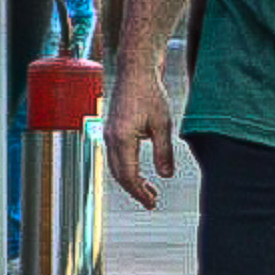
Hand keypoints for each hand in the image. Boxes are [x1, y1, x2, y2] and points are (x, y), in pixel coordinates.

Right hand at [104, 65, 174, 208]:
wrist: (136, 71)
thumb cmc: (150, 93)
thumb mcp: (163, 124)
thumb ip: (164, 151)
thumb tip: (166, 176)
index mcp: (122, 139)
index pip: (128, 176)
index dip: (140, 193)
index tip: (152, 203)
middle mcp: (110, 139)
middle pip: (119, 175)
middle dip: (135, 190)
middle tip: (152, 202)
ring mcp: (108, 134)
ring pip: (116, 167)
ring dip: (131, 180)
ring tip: (149, 190)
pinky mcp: (112, 129)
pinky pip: (116, 156)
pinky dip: (127, 168)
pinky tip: (140, 171)